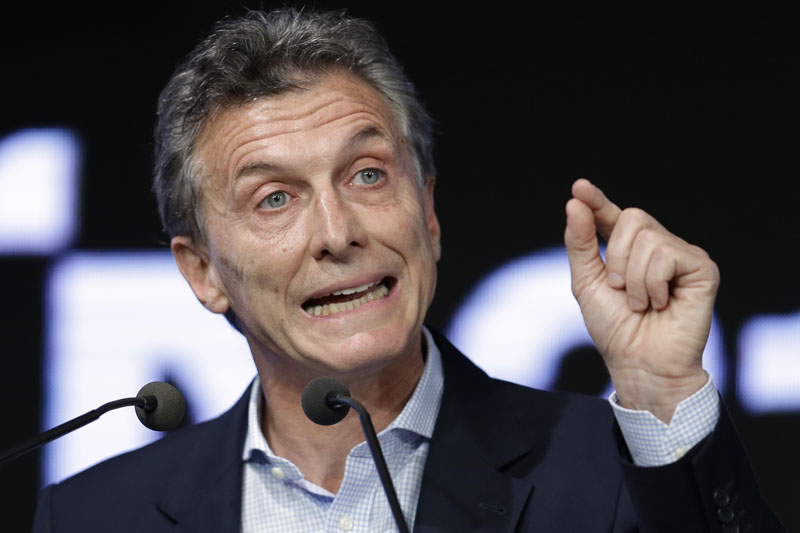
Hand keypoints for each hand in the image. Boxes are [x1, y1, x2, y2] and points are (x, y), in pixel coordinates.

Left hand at [564, 179, 719, 422]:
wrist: (640, 363)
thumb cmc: (615, 329)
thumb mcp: (587, 282)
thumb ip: (581, 243)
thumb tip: (574, 202)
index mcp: (629, 251)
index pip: (613, 216)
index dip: (597, 201)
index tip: (579, 188)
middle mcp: (658, 247)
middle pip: (633, 217)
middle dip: (617, 257)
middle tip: (621, 290)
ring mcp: (682, 256)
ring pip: (649, 238)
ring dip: (634, 279)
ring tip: (642, 303)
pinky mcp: (702, 268)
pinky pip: (667, 255)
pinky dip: (653, 283)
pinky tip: (661, 303)